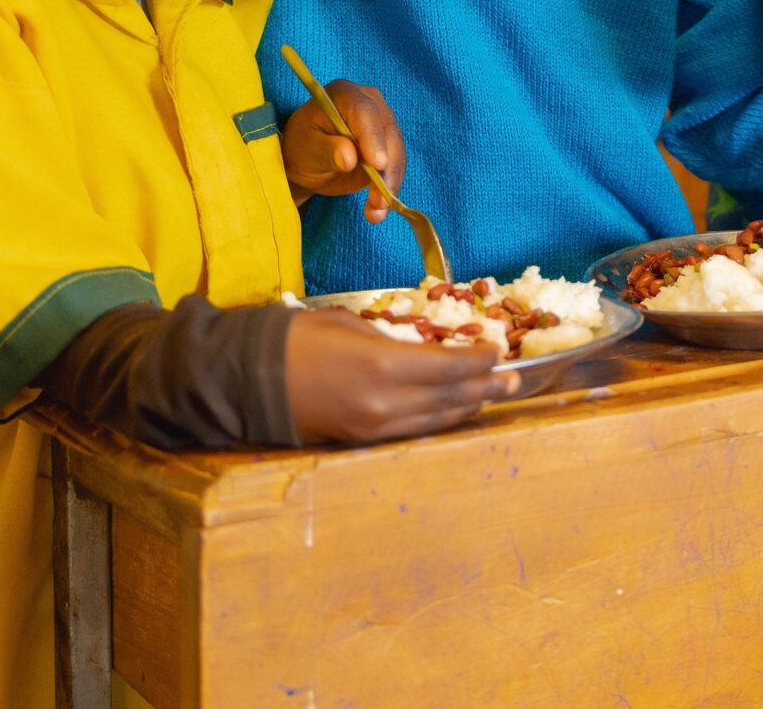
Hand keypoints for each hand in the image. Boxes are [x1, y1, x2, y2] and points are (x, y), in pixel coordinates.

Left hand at [282, 80, 405, 220]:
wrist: (307, 159)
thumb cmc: (301, 146)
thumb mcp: (306, 148)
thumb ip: (327, 150)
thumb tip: (350, 158)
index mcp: (345, 94)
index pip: (365, 113)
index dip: (373, 138)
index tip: (377, 165)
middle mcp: (370, 103)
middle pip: (387, 134)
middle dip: (385, 169)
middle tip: (378, 200)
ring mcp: (382, 124)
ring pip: (395, 154)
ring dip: (389, 185)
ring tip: (376, 212)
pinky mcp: (388, 146)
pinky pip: (394, 168)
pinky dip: (388, 190)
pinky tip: (377, 210)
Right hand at [283, 309, 514, 444]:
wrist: (247, 382)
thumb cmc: (294, 339)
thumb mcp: (346, 323)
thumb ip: (387, 337)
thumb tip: (414, 345)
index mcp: (384, 365)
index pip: (450, 366)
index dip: (479, 360)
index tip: (498, 350)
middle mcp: (387, 402)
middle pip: (451, 396)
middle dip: (487, 387)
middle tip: (515, 379)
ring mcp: (375, 427)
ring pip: (436, 418)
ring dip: (469, 406)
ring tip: (494, 395)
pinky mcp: (363, 440)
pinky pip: (414, 430)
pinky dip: (440, 419)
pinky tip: (453, 411)